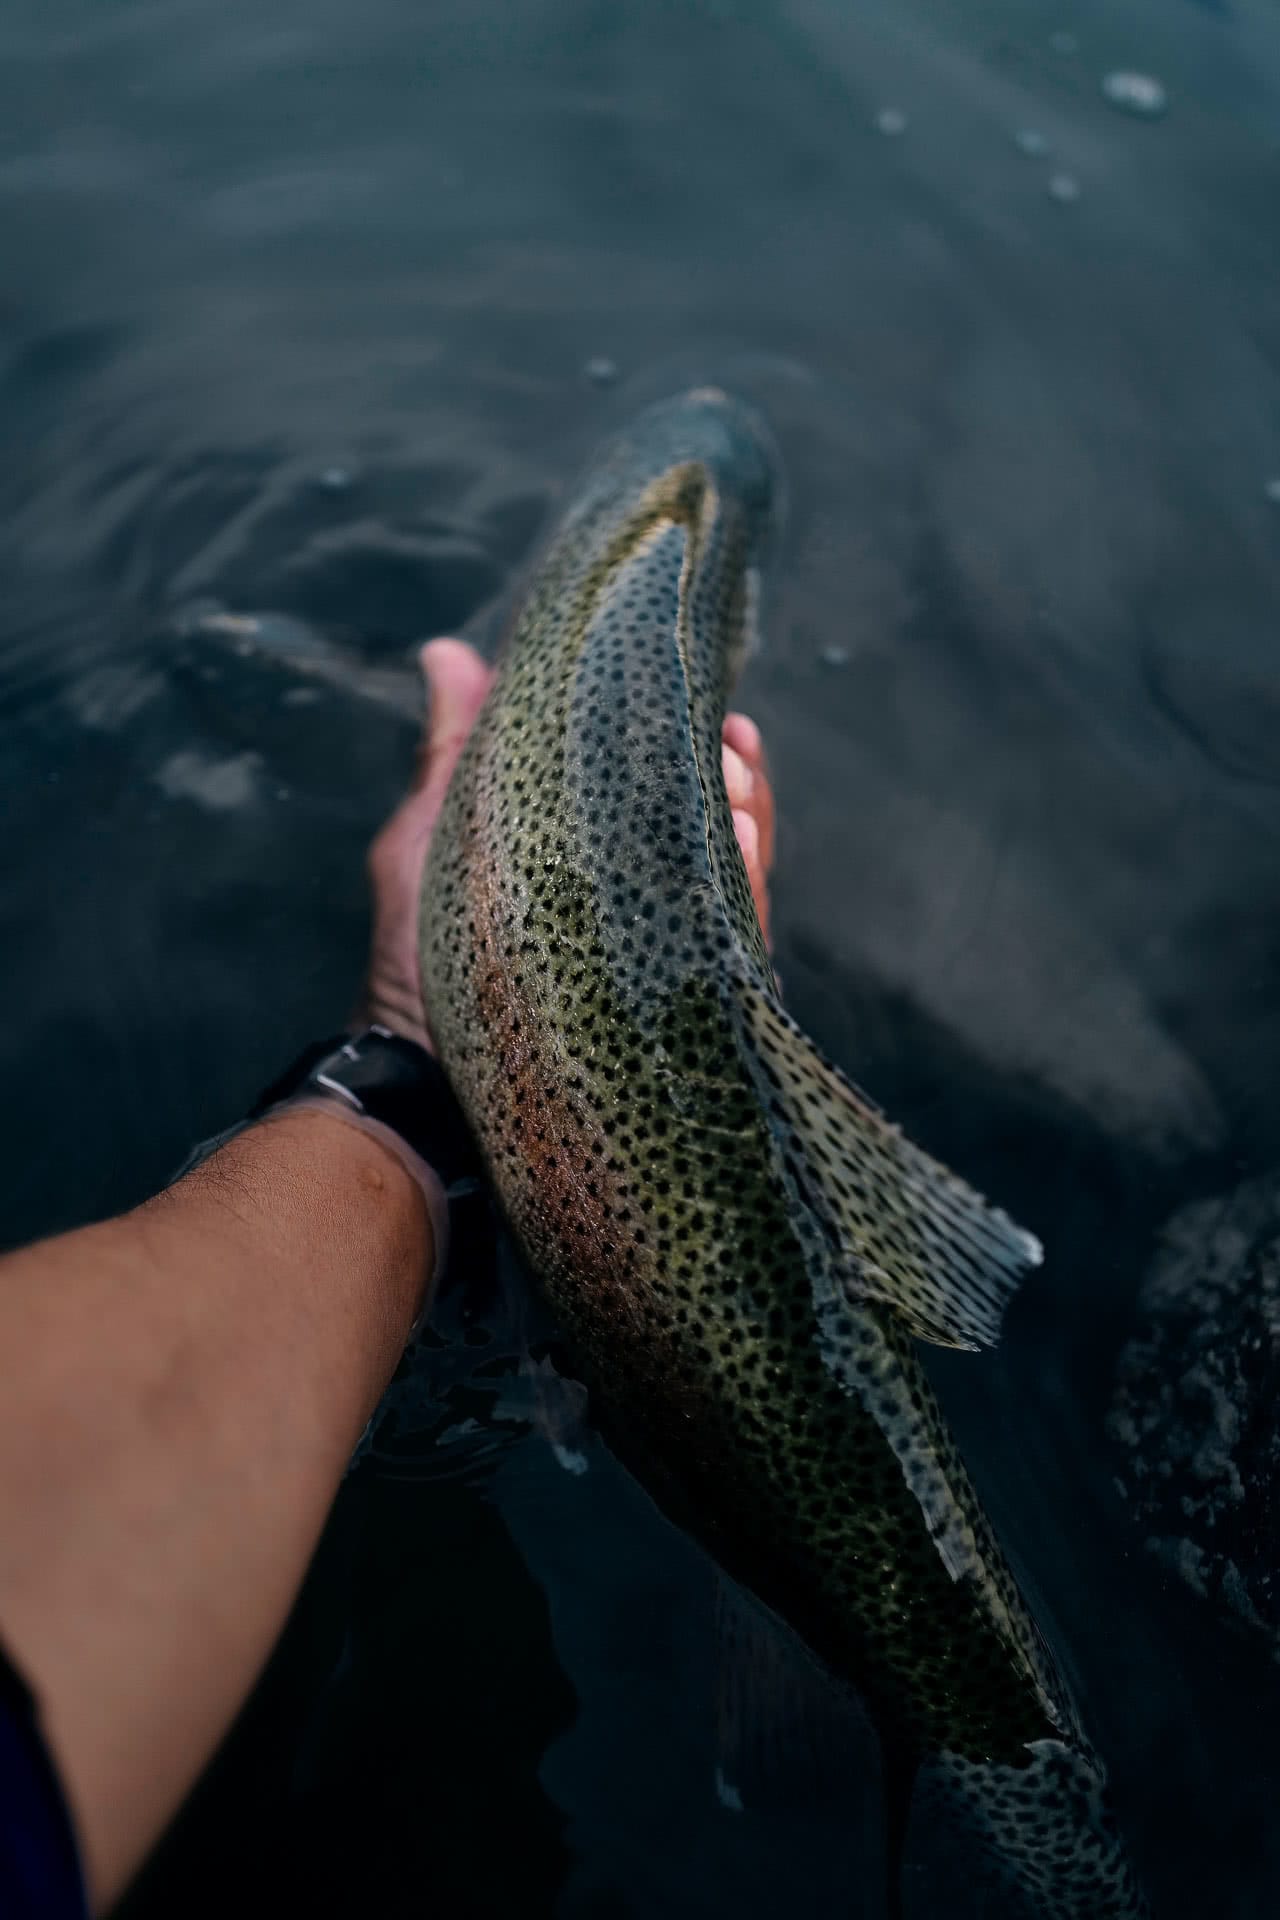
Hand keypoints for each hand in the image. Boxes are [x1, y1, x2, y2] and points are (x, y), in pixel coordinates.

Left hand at [364, 638, 776, 1052]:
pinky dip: (744, 891)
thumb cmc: (414, 961)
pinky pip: (730, 947)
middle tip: (728, 740)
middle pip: (715, 834)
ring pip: (733, 883)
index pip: (667, 797)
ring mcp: (658, 963)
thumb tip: (447, 651)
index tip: (714, 706)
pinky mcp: (672, 1012)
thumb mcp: (432, 836)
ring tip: (735, 777)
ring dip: (747, 822)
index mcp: (594, 867)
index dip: (697, 747)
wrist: (412, 1078)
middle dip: (733, 777)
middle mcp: (637, 912)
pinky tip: (742, 840)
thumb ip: (455, 747)